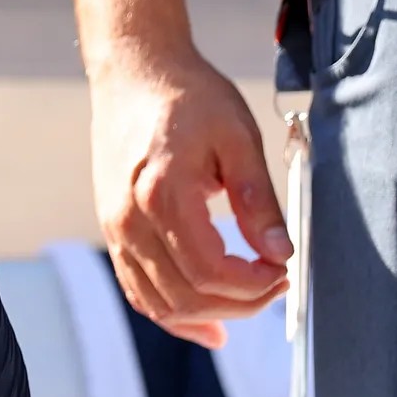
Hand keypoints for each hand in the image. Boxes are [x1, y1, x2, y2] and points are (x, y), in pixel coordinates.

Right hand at [91, 45, 291, 347]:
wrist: (133, 72)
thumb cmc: (188, 96)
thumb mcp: (237, 137)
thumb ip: (257, 199)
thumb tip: (280, 252)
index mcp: (162, 193)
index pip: (209, 270)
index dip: (253, 284)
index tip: (283, 270)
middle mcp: (129, 219)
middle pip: (184, 296)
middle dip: (238, 304)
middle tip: (275, 284)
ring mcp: (115, 228)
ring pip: (158, 303)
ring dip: (207, 316)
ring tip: (248, 303)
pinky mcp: (113, 230)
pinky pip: (138, 291)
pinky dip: (171, 315)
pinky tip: (205, 325)